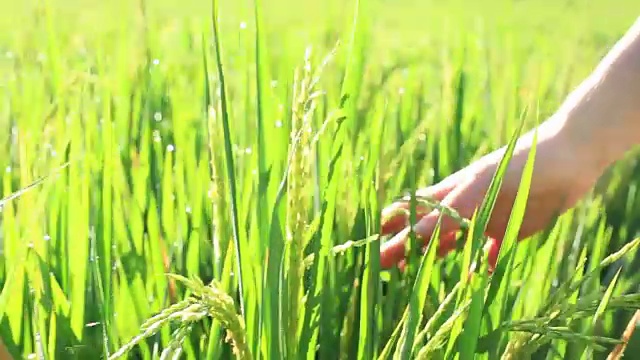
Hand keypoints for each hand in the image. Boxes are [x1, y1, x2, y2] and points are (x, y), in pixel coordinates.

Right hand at [379, 117, 605, 269]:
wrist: (568, 158)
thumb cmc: (517, 166)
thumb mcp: (478, 189)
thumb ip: (446, 212)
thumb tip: (410, 233)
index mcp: (450, 192)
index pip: (411, 211)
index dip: (392, 228)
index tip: (373, 247)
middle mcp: (463, 207)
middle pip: (427, 229)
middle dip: (407, 246)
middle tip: (389, 267)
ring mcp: (485, 218)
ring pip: (453, 241)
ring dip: (436, 255)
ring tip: (419, 271)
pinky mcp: (510, 229)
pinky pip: (490, 251)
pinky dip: (482, 265)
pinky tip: (478, 275)